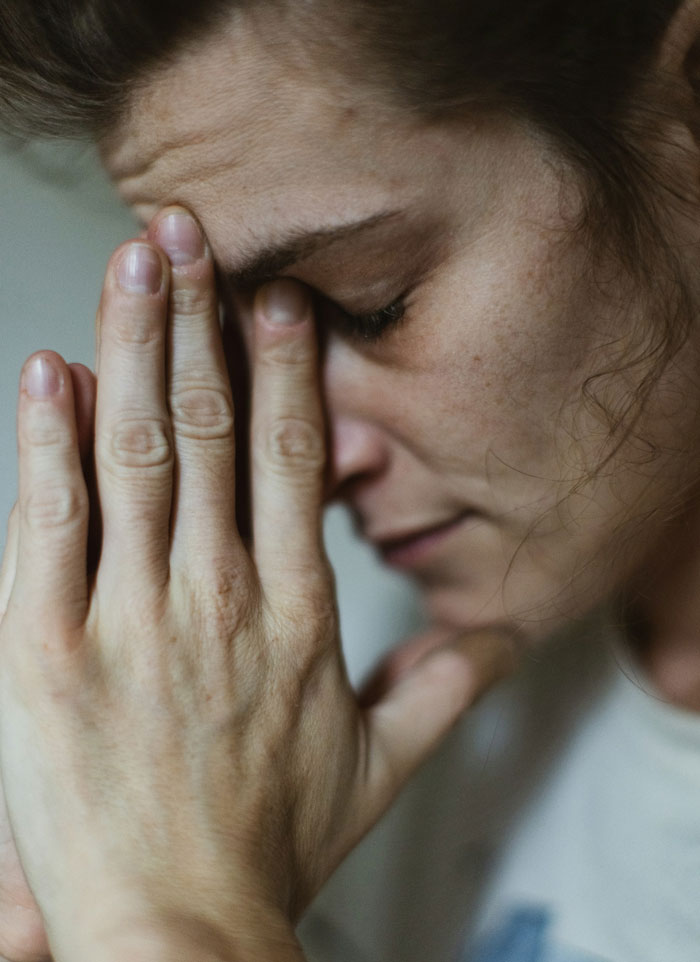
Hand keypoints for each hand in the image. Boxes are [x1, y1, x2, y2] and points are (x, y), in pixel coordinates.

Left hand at [0, 208, 515, 961]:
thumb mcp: (377, 768)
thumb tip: (487, 647)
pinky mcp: (45, 653)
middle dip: (201, 320)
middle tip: (195, 236)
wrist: (179, 930)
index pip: (294, 459)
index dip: (286, 369)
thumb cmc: (269, 845)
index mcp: (295, 613)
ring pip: (138, 453)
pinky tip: (55, 373)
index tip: (276, 301)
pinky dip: (50, 443)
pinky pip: (50, 527)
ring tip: (136, 264)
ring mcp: (130, 620)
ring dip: (136, 346)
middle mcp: (218, 597)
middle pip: (214, 429)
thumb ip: (437, 692)